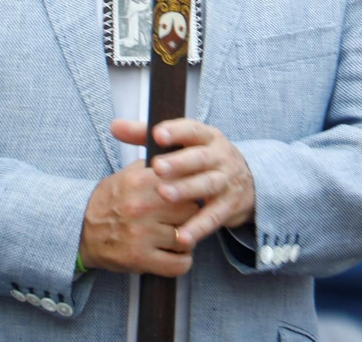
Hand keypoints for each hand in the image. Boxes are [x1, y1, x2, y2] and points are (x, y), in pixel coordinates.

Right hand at [79, 158, 196, 276]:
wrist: (79, 230)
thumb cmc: (108, 202)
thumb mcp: (126, 175)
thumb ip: (153, 168)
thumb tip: (182, 159)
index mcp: (140, 182)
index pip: (184, 182)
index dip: (190, 189)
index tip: (190, 194)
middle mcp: (142, 208)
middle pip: (190, 210)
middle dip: (190, 215)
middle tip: (183, 218)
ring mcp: (142, 235)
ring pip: (187, 238)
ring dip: (187, 240)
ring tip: (179, 237)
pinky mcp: (140, 259)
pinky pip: (178, 265)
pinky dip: (182, 262)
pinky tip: (175, 255)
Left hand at [115, 118, 255, 247]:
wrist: (246, 181)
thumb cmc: (201, 159)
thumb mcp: (181, 143)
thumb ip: (145, 135)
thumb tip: (115, 126)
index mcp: (206, 137)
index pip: (191, 130)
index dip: (175, 131)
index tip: (157, 134)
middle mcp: (219, 156)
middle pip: (199, 158)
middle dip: (179, 162)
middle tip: (157, 168)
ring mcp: (226, 181)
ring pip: (207, 184)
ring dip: (186, 190)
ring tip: (164, 194)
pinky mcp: (228, 206)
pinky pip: (213, 217)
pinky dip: (198, 227)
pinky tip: (183, 235)